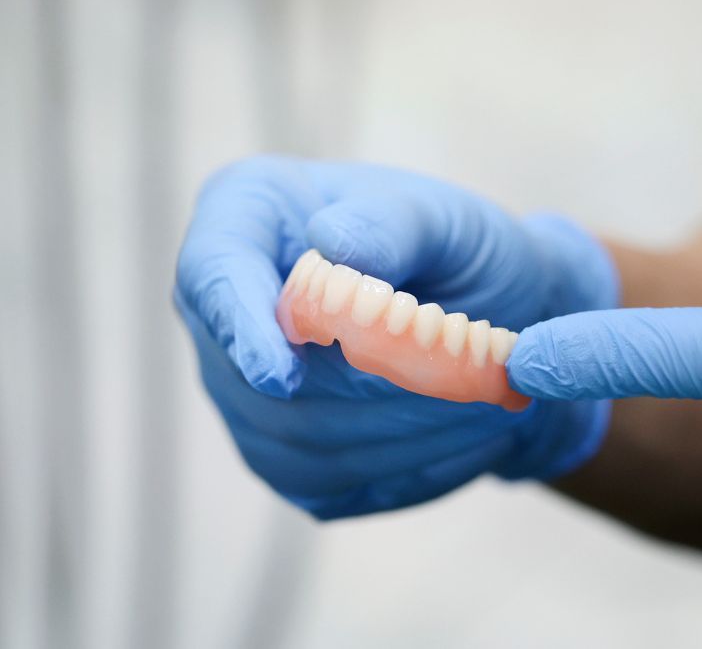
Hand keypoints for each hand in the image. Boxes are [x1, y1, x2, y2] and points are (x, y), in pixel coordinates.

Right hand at [175, 156, 617, 517]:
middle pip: (260, 379)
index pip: (211, 274)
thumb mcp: (444, 217)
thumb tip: (333, 242)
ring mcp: (245, 392)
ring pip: (299, 442)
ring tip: (484, 408)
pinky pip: (327, 484)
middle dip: (368, 387)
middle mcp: (227, 313)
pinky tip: (461, 439)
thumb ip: (393, 223)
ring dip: (399, 435)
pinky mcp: (283, 454)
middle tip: (468, 378)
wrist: (490, 317)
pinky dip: (403, 470)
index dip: (238, 328)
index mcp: (248, 219)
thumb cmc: (456, 250)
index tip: (280, 375)